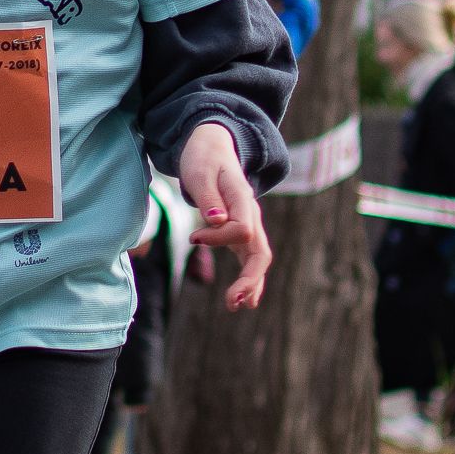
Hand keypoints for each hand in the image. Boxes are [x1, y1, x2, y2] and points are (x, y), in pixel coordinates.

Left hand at [178, 121, 271, 310]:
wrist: (212, 147)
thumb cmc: (203, 159)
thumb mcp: (199, 172)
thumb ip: (208, 196)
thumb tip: (216, 220)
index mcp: (242, 198)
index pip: (241, 229)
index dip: (217, 238)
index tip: (194, 237)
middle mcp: (250, 213)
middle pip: (260, 251)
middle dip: (249, 278)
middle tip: (232, 301)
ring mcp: (249, 223)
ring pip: (259, 258)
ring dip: (250, 284)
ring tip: (237, 306)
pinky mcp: (241, 231)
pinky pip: (251, 258)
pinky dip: (249, 279)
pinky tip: (246, 300)